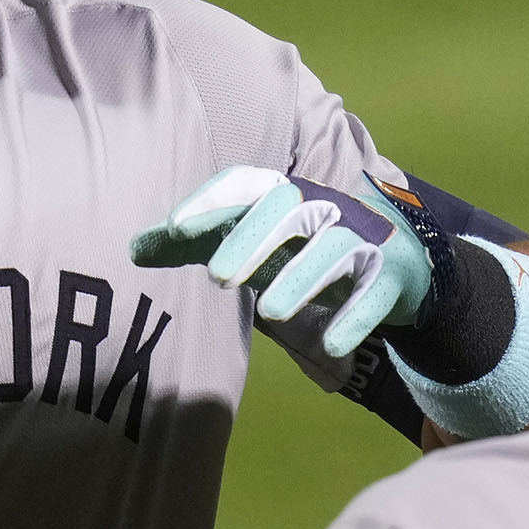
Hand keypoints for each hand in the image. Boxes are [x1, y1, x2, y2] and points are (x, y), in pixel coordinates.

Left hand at [134, 168, 434, 357]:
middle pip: (286, 209)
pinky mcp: (388, 274)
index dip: (212, 200)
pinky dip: (354, 317)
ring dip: (300, 278)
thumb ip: (197, 243)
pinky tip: (332, 344)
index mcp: (284, 195)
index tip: (175, 226)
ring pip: (331, 249)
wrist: (396, 262)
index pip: (246, 184)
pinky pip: (373, 292)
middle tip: (217, 278)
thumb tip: (132, 250)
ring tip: (269, 313)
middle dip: (251, 240)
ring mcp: (360, 237)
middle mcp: (322, 207)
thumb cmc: (304, 248)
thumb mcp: (253, 241)